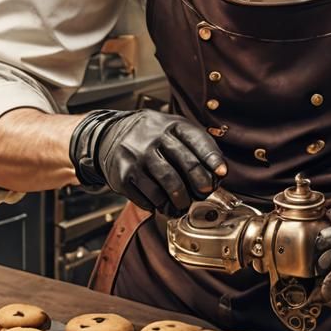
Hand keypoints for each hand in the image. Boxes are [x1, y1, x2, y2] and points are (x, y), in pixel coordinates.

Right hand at [70, 109, 225, 215]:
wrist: (109, 135)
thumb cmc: (151, 135)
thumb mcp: (172, 128)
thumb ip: (196, 145)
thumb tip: (219, 173)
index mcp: (171, 125)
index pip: (198, 141)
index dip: (213, 159)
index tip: (221, 173)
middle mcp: (153, 139)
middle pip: (187, 166)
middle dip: (201, 185)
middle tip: (203, 194)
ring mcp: (137, 158)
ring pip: (169, 186)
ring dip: (181, 201)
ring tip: (183, 205)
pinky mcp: (124, 177)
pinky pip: (148, 198)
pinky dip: (159, 205)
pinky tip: (162, 203)